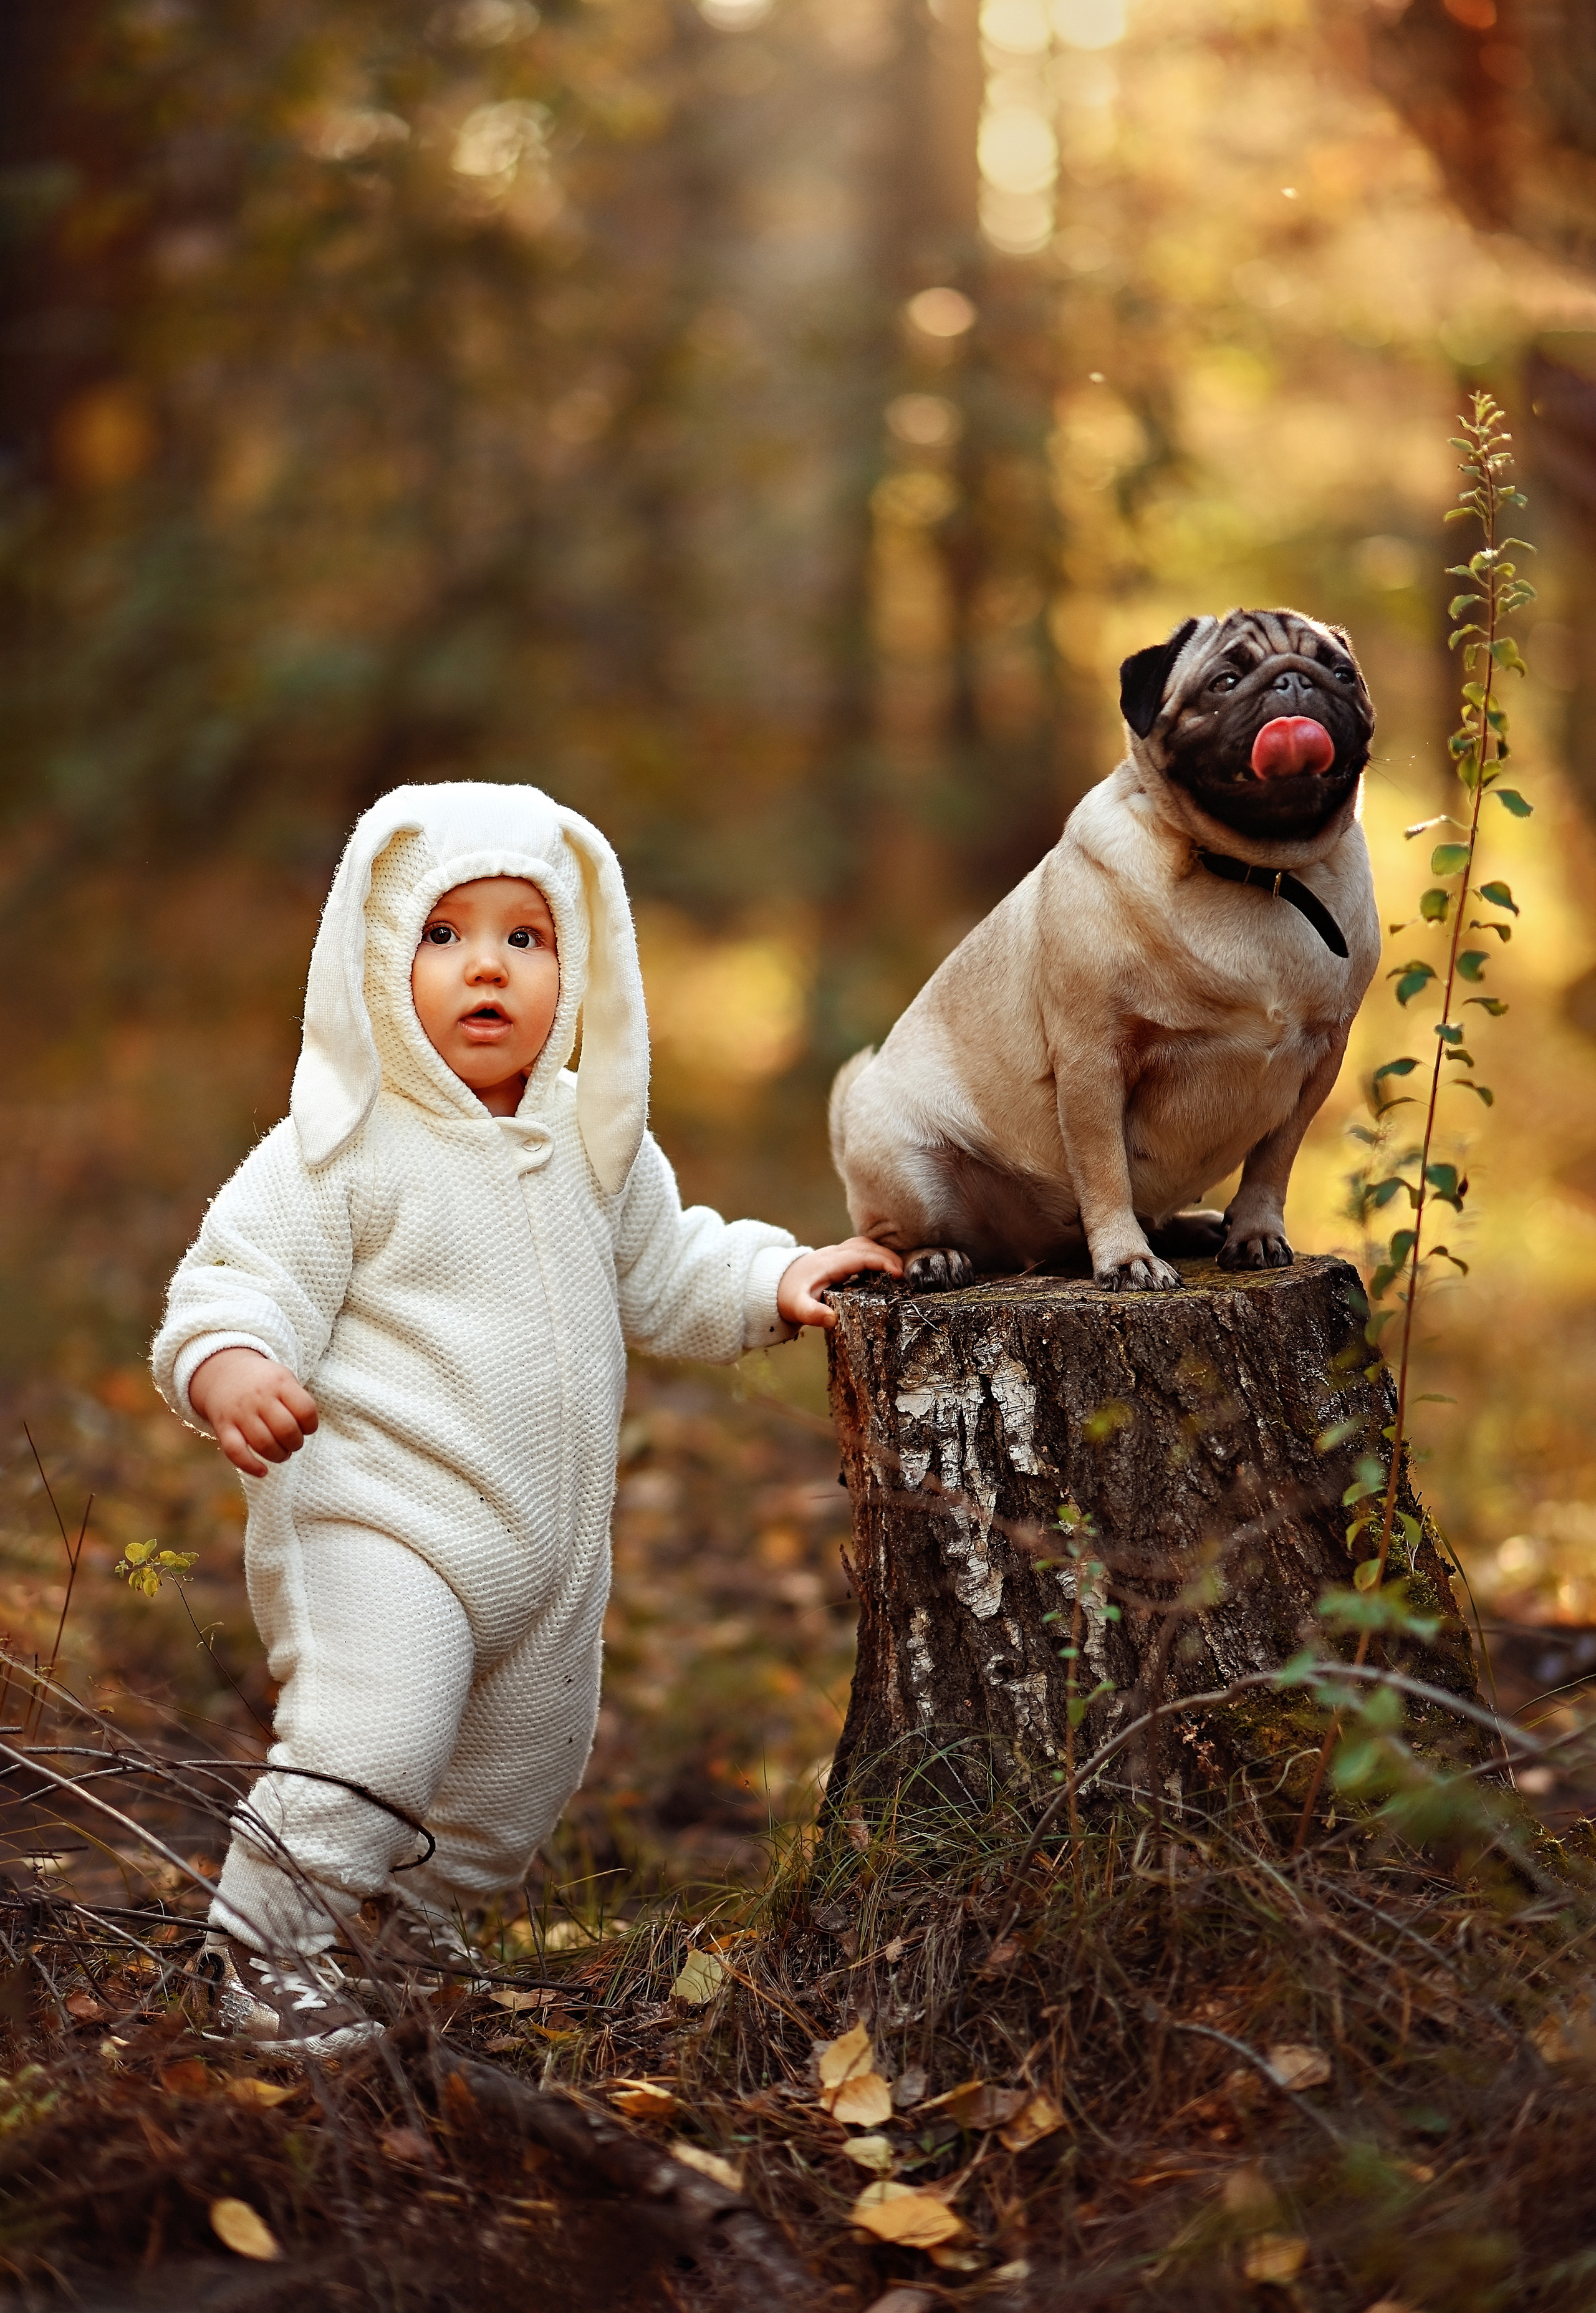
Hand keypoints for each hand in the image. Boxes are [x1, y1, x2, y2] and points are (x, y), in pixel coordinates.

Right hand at [188, 1348, 318, 1476]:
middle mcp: (260, 1397)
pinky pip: (235, 1452)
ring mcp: (240, 1413)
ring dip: (278, 1456)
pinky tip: (263, 1472)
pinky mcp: (223, 1427)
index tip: (307, 1428)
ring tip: (282, 1454)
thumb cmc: (262, 1381)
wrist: (223, 1373)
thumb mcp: (283, 1377)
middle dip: (295, 1443)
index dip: (312, 1425)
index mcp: (280, 1383)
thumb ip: (296, 1399)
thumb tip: (307, 1429)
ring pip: (264, 1444)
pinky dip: (250, 1466)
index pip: (305, 1409)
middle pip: (286, 1429)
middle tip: (293, 1443)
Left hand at [776, 1238, 903, 1330]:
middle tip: (906, 1278)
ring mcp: (837, 1253)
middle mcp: (835, 1253)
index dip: (884, 1262)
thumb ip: (812, 1314)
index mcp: (830, 1263)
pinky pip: (862, 1250)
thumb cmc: (787, 1296)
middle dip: (890, 1258)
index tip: (900, 1276)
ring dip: (885, 1255)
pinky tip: (885, 1272)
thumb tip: (831, 1320)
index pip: (863, 1255)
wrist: (773, 1284)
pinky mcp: (838, 1257)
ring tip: (899, 1275)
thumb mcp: (797, 1308)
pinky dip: (877, 1256)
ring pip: (866, 1245)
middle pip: (869, 1246)